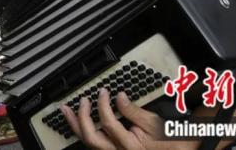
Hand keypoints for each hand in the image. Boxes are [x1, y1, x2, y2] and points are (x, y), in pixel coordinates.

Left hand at [60, 89, 192, 149]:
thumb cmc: (169, 142)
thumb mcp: (153, 123)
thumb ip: (133, 111)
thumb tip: (119, 97)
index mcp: (129, 147)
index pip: (108, 123)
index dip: (103, 105)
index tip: (104, 92)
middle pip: (90, 138)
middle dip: (82, 117)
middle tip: (83, 101)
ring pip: (88, 143)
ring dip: (76, 125)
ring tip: (66, 110)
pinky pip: (93, 143)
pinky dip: (83, 131)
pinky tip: (77, 121)